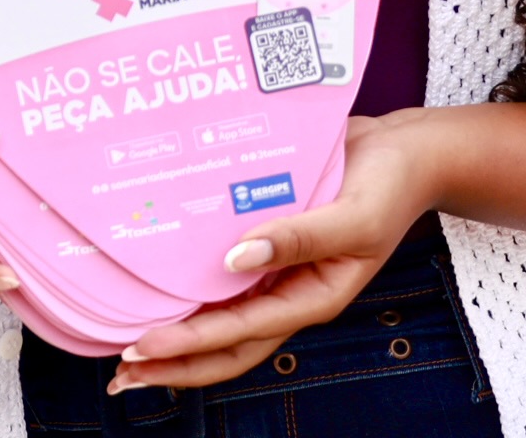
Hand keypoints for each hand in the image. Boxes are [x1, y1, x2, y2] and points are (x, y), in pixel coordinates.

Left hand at [110, 110, 446, 391]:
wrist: (404, 152)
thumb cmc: (389, 187)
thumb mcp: (355, 217)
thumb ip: (299, 238)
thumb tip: (235, 258)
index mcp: (311, 297)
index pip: (240, 335)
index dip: (190, 346)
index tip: (142, 349)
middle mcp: (286, 291)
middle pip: (224, 345)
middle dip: (174, 364)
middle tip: (121, 374)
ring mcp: (275, 269)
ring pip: (218, 314)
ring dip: (176, 331)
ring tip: (125, 340)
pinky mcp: (266, 240)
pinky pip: (222, 270)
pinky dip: (189, 282)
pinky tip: (154, 277)